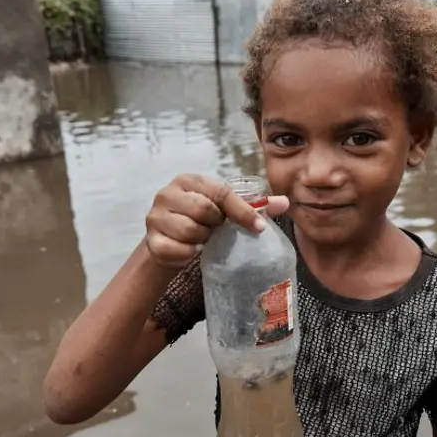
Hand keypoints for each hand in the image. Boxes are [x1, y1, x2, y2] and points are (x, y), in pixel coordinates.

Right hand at [145, 174, 289, 267]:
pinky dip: (188, 255)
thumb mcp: (224, 209)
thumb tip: (286, 202)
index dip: (242, 211)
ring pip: (190, 231)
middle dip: (216, 226)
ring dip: (202, 240)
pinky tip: (192, 252)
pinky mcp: (151, 240)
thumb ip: (253, 206)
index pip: (221, 192)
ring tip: (203, 240)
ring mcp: (156, 216)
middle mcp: (168, 193)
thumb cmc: (202, 220)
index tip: (259, 228)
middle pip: (204, 211)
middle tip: (216, 231)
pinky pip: (175, 250)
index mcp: (190, 180)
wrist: (169, 241)